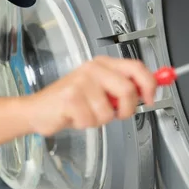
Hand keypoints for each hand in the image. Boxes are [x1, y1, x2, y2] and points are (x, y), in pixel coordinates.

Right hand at [24, 57, 156, 135]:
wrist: (38, 110)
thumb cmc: (70, 102)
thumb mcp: (100, 91)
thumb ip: (123, 88)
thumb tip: (150, 90)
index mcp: (103, 64)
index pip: (136, 67)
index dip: (149, 84)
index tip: (150, 98)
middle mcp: (93, 69)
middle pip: (127, 89)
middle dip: (126, 109)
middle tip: (115, 113)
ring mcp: (81, 82)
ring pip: (109, 111)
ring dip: (99, 120)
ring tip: (86, 113)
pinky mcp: (70, 97)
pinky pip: (92, 120)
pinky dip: (85, 124)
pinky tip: (74, 116)